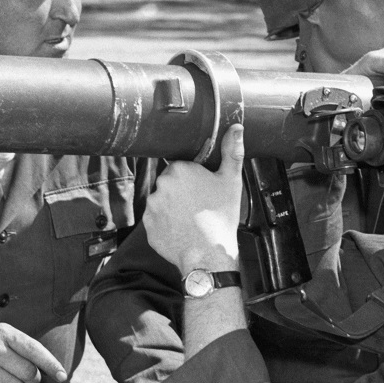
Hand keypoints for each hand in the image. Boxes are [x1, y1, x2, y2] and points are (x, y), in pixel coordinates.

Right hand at [0, 324, 66, 382]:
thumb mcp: (2, 335)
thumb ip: (25, 348)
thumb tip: (54, 372)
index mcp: (3, 333)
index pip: (34, 350)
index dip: (51, 364)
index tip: (62, 376)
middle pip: (29, 374)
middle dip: (30, 378)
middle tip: (21, 375)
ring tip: (2, 379)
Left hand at [143, 123, 244, 271]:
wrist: (208, 254)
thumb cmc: (220, 218)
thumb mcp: (231, 182)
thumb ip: (232, 152)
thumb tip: (235, 128)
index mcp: (179, 170)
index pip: (181, 167)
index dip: (193, 178)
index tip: (202, 189)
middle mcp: (161, 185)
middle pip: (170, 183)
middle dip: (181, 192)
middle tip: (198, 206)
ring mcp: (152, 207)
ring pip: (162, 201)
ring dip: (172, 207)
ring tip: (190, 219)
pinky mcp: (148, 226)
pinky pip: (156, 220)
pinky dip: (166, 224)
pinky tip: (181, 230)